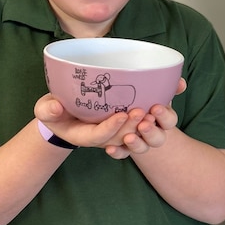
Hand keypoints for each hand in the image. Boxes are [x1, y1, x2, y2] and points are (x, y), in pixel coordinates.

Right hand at [34, 78, 187, 156]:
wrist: (65, 111)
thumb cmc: (55, 111)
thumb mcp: (46, 111)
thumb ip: (48, 110)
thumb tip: (55, 107)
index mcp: (87, 135)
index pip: (102, 136)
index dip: (112, 128)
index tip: (121, 115)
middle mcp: (108, 134)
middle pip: (125, 135)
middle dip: (135, 126)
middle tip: (144, 112)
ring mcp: (121, 126)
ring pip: (142, 130)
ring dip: (153, 121)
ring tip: (159, 108)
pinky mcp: (131, 115)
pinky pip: (151, 115)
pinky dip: (165, 103)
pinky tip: (177, 87)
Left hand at [103, 77, 186, 158]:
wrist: (124, 112)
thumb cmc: (143, 99)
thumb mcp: (155, 92)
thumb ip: (168, 87)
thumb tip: (181, 83)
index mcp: (163, 120)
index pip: (170, 121)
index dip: (164, 116)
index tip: (155, 108)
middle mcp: (153, 134)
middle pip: (158, 139)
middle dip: (151, 132)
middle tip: (143, 125)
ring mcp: (139, 143)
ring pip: (142, 148)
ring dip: (136, 144)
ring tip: (128, 137)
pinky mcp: (124, 149)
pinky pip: (122, 154)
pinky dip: (117, 152)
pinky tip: (110, 148)